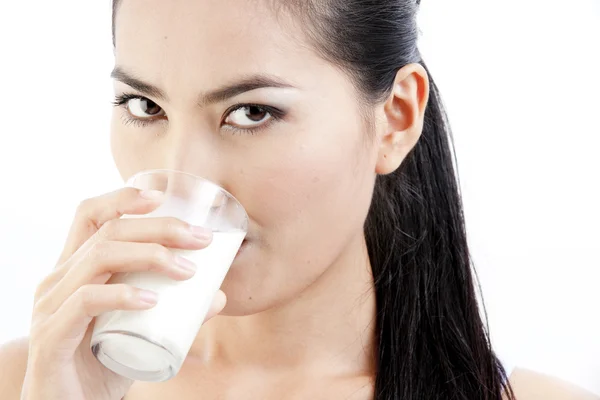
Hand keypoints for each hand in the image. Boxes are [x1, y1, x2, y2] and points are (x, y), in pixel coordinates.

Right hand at [21, 188, 225, 399]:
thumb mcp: (140, 329)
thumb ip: (178, 312)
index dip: (123, 198)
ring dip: (150, 256)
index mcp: (75, 270)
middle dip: (159, 227)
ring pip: (99, 257)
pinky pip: (85, 302)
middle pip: (108, 231)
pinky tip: (152, 299)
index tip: (164, 197)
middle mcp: (58, 280)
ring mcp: (50, 306)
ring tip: (188, 270)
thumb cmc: (102, 362)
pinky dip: (122, 294)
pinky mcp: (51, 336)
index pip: (90, 216)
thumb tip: (219, 295)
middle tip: (201, 239)